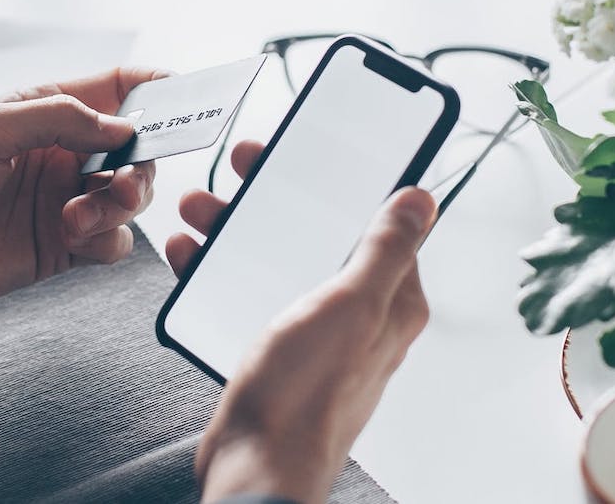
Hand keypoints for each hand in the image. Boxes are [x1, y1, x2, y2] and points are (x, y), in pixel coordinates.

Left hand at [0, 67, 169, 309]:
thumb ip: (59, 118)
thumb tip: (124, 126)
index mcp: (50, 111)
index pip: (118, 88)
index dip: (156, 87)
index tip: (188, 95)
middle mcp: (67, 153)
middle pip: (138, 151)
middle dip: (142, 167)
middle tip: (122, 185)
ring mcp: (68, 200)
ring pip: (132, 198)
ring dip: (120, 207)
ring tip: (79, 218)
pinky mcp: (65, 245)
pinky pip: (114, 242)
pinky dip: (107, 241)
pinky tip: (73, 239)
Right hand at [172, 142, 435, 503]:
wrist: (256, 465)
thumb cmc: (305, 396)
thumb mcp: (351, 305)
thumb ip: (386, 250)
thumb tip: (421, 201)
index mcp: (387, 301)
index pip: (377, 223)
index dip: (343, 180)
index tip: (308, 150)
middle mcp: (355, 315)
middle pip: (318, 233)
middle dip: (276, 197)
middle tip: (244, 168)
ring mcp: (314, 333)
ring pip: (277, 258)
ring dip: (238, 228)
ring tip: (202, 209)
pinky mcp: (276, 350)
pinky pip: (248, 291)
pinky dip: (220, 268)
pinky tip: (193, 255)